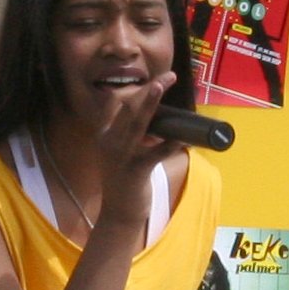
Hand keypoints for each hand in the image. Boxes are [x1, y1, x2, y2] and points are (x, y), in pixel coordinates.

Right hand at [97, 73, 182, 227]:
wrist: (119, 213)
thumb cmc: (124, 180)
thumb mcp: (122, 153)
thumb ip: (136, 136)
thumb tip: (158, 120)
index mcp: (105, 135)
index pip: (117, 104)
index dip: (136, 90)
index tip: (156, 80)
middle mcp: (109, 141)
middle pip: (128, 108)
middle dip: (147, 90)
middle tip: (168, 76)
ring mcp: (120, 156)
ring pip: (137, 124)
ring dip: (151, 103)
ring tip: (162, 86)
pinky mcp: (135, 171)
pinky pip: (155, 152)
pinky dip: (170, 143)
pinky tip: (183, 138)